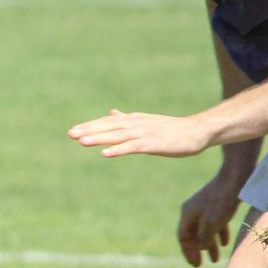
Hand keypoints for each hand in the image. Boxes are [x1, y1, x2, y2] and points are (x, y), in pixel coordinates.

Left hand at [69, 109, 215, 158]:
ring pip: (117, 135)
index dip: (90, 126)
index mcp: (133, 119)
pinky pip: (132, 147)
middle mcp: (136, 124)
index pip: (107, 122)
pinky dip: (119, 149)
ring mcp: (144, 133)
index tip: (73, 131)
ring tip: (81, 141)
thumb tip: (112, 113)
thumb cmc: (171, 129)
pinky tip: (106, 153)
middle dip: (89, 130)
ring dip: (99, 138)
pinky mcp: (153, 143)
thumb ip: (127, 119)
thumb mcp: (145, 122)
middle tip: (70, 134)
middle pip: (108, 127)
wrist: (196, 131)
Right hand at [177, 173, 244, 266]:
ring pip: (204, 230)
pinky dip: (218, 234)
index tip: (195, 264)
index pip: (183, 237)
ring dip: (209, 244)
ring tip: (215, 259)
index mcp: (187, 214)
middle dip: (197, 250)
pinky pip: (215, 223)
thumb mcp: (212, 223)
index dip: (188, 252)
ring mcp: (206, 206)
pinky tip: (225, 243)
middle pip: (192, 235)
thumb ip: (204, 238)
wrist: (237, 175)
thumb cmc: (223, 200)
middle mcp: (194, 210)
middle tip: (201, 264)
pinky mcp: (218, 203)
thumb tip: (201, 247)